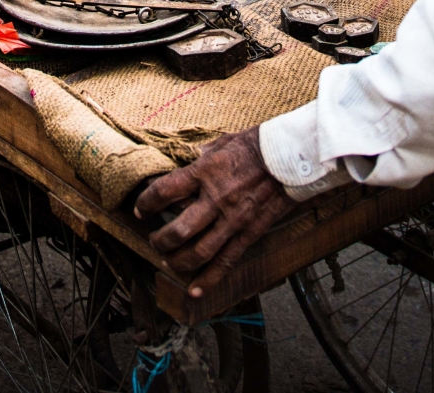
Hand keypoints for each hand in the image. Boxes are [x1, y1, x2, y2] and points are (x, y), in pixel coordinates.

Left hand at [134, 128, 293, 298]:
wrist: (293, 156)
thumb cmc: (258, 145)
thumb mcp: (224, 143)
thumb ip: (204, 156)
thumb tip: (191, 161)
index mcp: (205, 172)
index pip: (164, 191)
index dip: (146, 203)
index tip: (140, 209)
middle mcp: (216, 199)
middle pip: (178, 230)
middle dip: (160, 239)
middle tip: (154, 240)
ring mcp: (234, 219)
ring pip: (199, 252)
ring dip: (178, 261)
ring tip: (168, 262)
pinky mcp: (250, 232)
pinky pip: (227, 261)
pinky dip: (209, 279)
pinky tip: (195, 290)